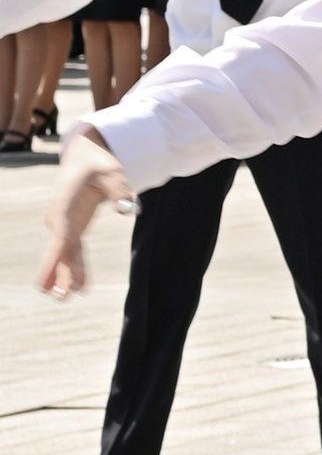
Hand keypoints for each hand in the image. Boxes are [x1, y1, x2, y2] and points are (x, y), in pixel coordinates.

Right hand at [38, 143, 131, 300]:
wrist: (85, 155)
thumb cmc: (98, 162)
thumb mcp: (111, 171)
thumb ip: (120, 189)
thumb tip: (129, 210)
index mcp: (64, 204)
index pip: (62, 235)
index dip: (61, 257)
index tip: (58, 276)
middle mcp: (59, 218)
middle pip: (60, 250)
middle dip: (59, 273)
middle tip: (61, 297)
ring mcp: (64, 225)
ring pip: (64, 255)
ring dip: (65, 276)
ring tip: (65, 299)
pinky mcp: (73, 228)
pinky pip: (72, 252)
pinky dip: (74, 268)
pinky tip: (78, 287)